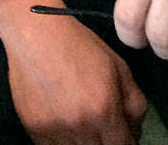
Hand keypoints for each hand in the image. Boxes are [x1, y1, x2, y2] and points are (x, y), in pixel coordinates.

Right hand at [0, 0, 145, 144]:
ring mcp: (53, 130)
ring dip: (84, 143)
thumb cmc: (80, 47)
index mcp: (105, 111)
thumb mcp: (120, 69)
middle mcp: (79, 126)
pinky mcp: (32, 129)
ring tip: (82, 123)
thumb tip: (133, 136)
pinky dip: (62, 141)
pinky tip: (64, 123)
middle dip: (106, 142)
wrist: (35, 34)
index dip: (126, 143)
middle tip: (103, 127)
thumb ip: (135, 107)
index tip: (122, 135)